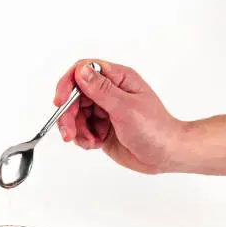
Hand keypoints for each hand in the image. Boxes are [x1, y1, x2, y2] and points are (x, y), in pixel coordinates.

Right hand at [54, 59, 183, 173]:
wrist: (165, 155)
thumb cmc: (155, 129)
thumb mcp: (126, 108)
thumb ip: (101, 90)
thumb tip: (81, 71)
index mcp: (118, 79)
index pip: (84, 71)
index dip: (68, 85)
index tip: (60, 102)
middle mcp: (109, 92)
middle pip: (74, 96)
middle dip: (68, 115)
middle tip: (69, 133)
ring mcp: (104, 111)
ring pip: (74, 115)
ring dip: (76, 130)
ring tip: (89, 141)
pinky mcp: (100, 128)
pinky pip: (80, 129)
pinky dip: (82, 138)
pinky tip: (95, 144)